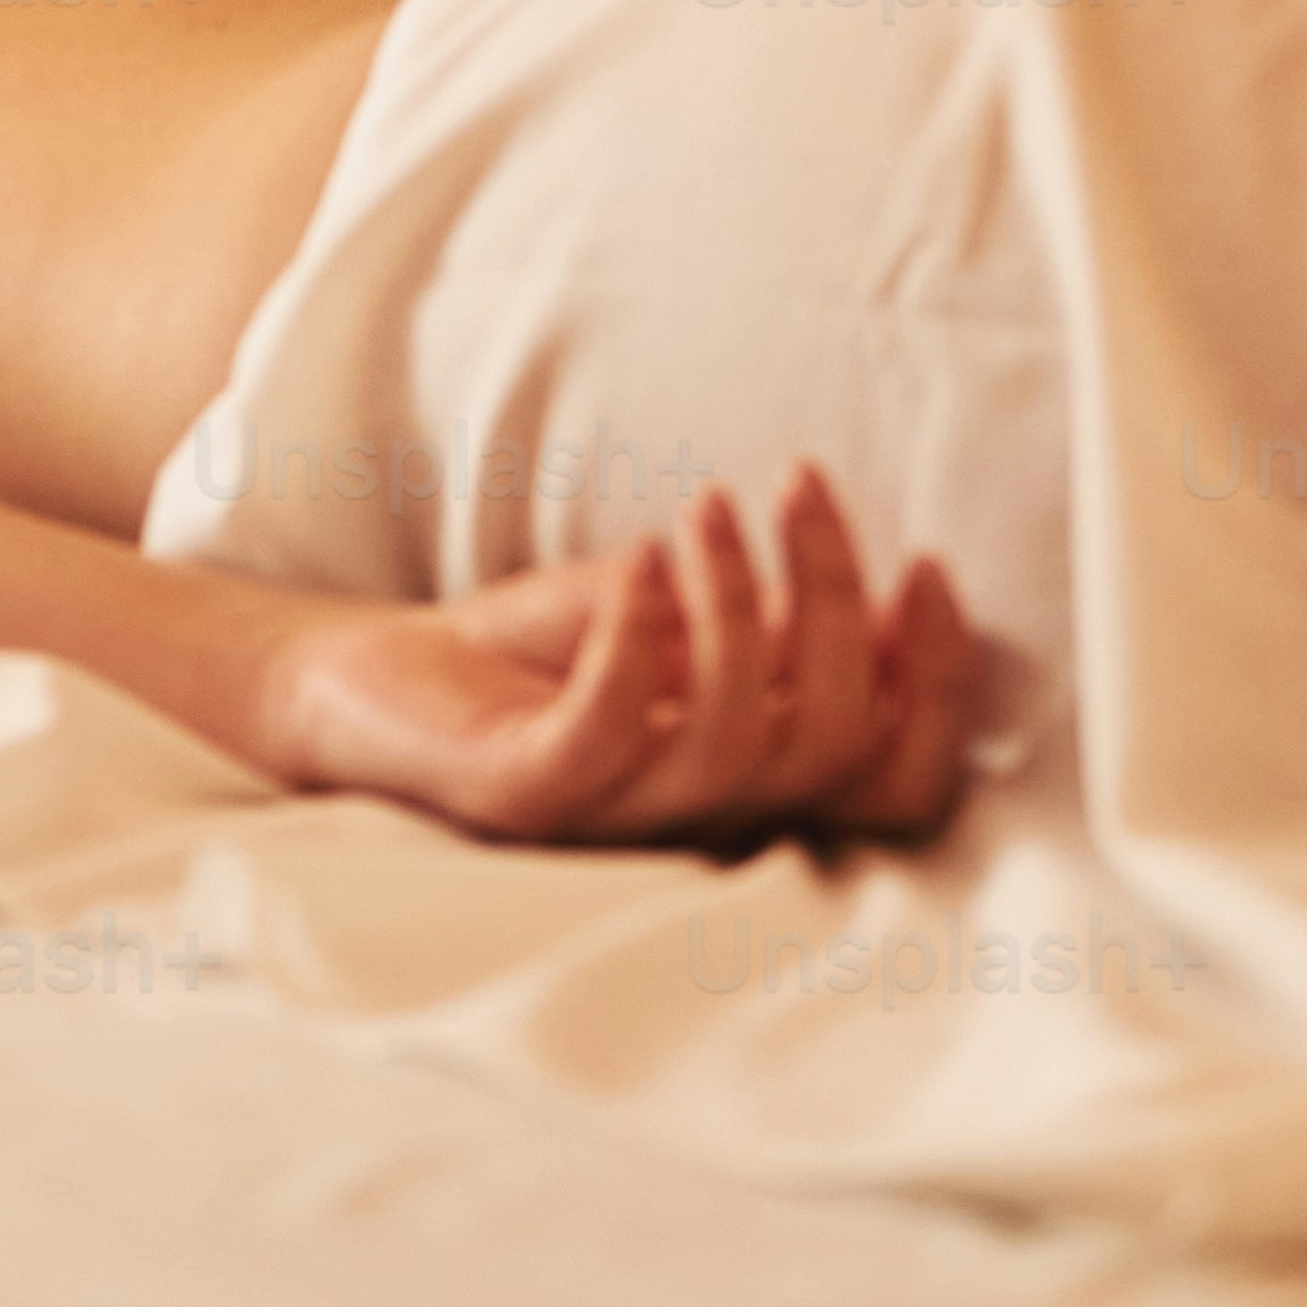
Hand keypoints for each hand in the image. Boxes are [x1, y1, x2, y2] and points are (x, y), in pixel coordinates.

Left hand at [246, 474, 981, 850]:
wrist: (368, 681)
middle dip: (840, 603)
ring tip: (710, 506)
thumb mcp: (676, 619)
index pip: (893, 783)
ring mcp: (612, 818)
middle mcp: (699, 820)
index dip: (937, 689)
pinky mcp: (525, 796)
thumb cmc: (536, 654)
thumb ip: (776, 628)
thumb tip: (892, 596)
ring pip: (735, 744)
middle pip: (829, 745)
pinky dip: (636, 640)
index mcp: (752, 786)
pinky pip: (607, 734)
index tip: (926, 566)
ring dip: (742, 605)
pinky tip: (639, 560)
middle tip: (801, 486)